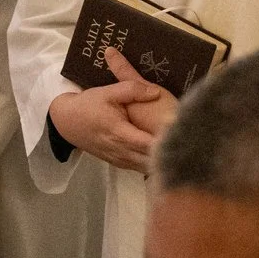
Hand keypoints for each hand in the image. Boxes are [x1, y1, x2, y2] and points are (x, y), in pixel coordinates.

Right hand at [48, 49, 173, 173]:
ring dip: (163, 162)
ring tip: (185, 154)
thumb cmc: (89, 105)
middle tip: (192, 148)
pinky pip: (140, 168)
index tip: (183, 138)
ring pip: (147, 167)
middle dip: (169, 156)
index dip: (164, 143)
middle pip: (151, 160)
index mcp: (119, 133)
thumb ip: (132, 89)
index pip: (147, 143)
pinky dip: (154, 165)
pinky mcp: (120, 163)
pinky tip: (169, 158)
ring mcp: (120, 160)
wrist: (67, 122)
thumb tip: (156, 92)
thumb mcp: (107, 92)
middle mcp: (121, 151)